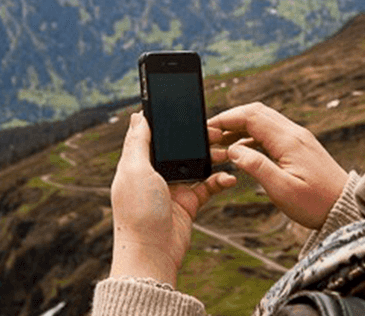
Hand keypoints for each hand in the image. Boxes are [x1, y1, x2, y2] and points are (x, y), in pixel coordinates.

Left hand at [109, 112, 236, 284]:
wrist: (152, 254)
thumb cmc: (138, 213)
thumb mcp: (134, 170)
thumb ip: (138, 142)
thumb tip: (137, 116)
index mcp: (137, 163)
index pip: (153, 135)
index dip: (167, 122)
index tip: (185, 109)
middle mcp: (154, 174)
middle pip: (178, 147)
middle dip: (197, 138)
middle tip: (216, 130)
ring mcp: (172, 188)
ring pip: (196, 164)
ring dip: (212, 156)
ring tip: (228, 150)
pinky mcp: (187, 203)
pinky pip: (207, 186)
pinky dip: (220, 180)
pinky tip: (230, 176)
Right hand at [209, 102, 348, 229]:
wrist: (345, 207)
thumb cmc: (316, 203)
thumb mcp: (282, 190)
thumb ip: (256, 167)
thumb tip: (234, 150)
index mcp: (288, 140)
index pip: (251, 116)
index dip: (227, 118)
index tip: (208, 127)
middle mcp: (294, 133)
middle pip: (256, 112)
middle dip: (231, 118)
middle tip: (211, 132)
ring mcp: (298, 137)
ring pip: (264, 119)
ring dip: (241, 126)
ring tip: (222, 142)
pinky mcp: (300, 145)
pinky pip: (272, 131)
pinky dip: (253, 135)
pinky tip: (242, 149)